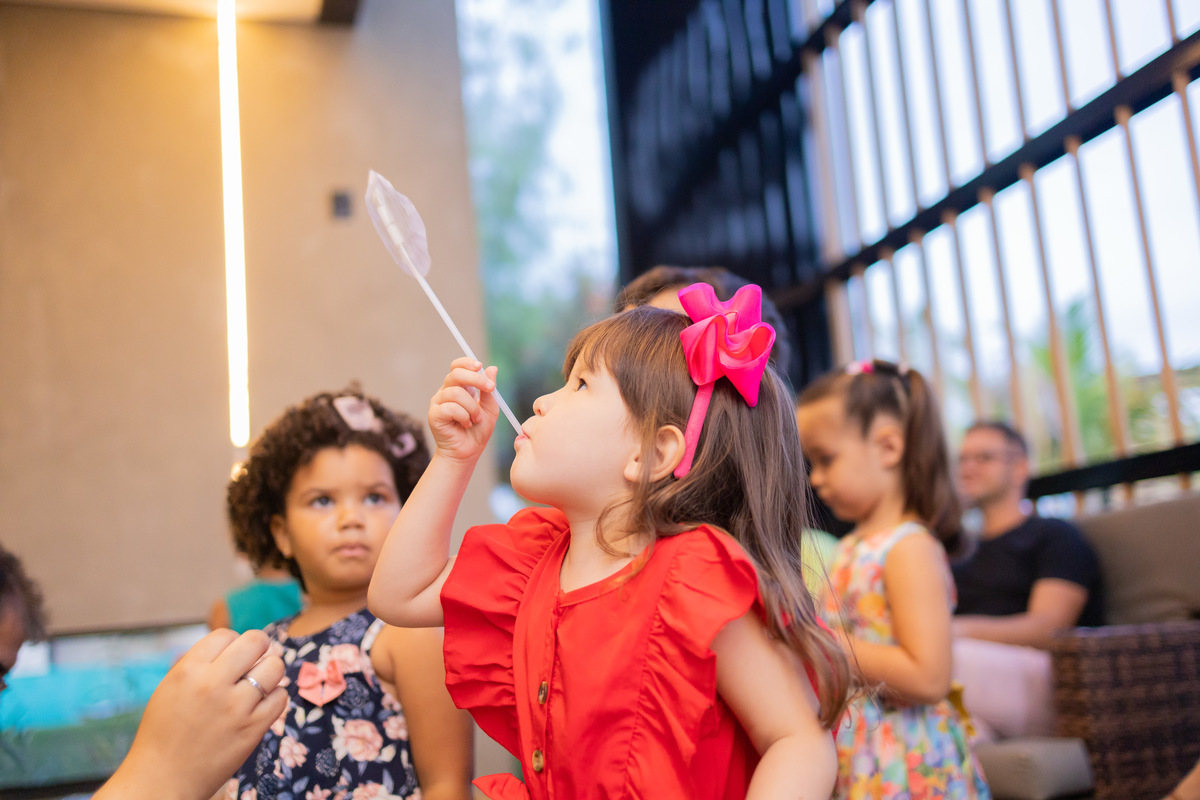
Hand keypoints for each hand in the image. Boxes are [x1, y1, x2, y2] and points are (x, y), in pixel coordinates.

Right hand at [94, 628, 286, 799]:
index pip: (226, 634)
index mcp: (188, 670)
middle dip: (260, 648)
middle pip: (256, 641)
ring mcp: (236, 706)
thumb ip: (200, 664)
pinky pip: (281, 697)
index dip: (232, 644)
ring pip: (275, 667)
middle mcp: (213, 683)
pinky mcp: (253, 728)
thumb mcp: (171, 687)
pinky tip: (260, 706)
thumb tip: (235, 643)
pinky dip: (275, 698)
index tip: (232, 658)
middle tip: (256, 660)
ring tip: (260, 684)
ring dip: (270, 673)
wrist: (162, 780)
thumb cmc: (165, 733)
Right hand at [429, 357, 499, 462]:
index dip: (467, 363)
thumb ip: (489, 390)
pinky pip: (450, 407)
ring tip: (475, 419)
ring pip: (456, 393)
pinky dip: (463, 416)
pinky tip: (465, 424)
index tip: (480, 367)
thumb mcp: (489, 409)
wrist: (467, 453)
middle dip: (476, 379)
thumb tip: (492, 368)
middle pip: (455, 374)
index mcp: (458, 388)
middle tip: (490, 389)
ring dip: (472, 407)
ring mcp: (438, 403)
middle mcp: (445, 392)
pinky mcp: (434, 415)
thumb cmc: (477, 432)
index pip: (457, 367)